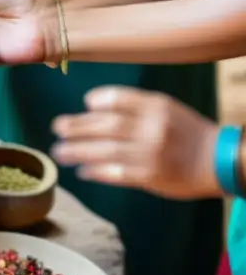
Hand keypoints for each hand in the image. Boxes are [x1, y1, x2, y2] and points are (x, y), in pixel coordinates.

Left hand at [51, 86, 220, 199]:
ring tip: (59, 152)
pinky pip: (114, 172)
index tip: (84, 104)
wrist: (216, 161)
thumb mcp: (165, 108)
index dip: (97, 101)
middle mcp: (152, 128)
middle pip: (106, 126)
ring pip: (105, 150)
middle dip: (76, 127)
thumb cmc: (184, 132)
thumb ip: (133, 105)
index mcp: (156, 106)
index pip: (118, 99)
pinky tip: (81, 171)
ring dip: (77, 151)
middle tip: (57, 128)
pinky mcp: (150, 176)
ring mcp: (150, 153)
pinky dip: (95, 171)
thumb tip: (90, 106)